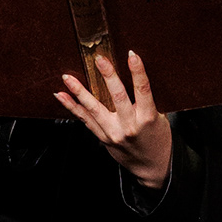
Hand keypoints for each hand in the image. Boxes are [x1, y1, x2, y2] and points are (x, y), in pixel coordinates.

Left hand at [58, 48, 171, 187]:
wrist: (151, 166)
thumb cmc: (156, 138)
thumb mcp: (159, 118)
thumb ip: (146, 101)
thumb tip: (133, 74)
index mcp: (147, 118)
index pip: (143, 90)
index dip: (137, 71)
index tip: (132, 55)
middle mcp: (129, 126)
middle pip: (117, 97)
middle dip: (108, 76)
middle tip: (99, 59)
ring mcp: (113, 133)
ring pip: (94, 109)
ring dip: (79, 91)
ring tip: (68, 78)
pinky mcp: (103, 138)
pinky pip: (85, 120)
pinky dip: (72, 107)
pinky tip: (62, 96)